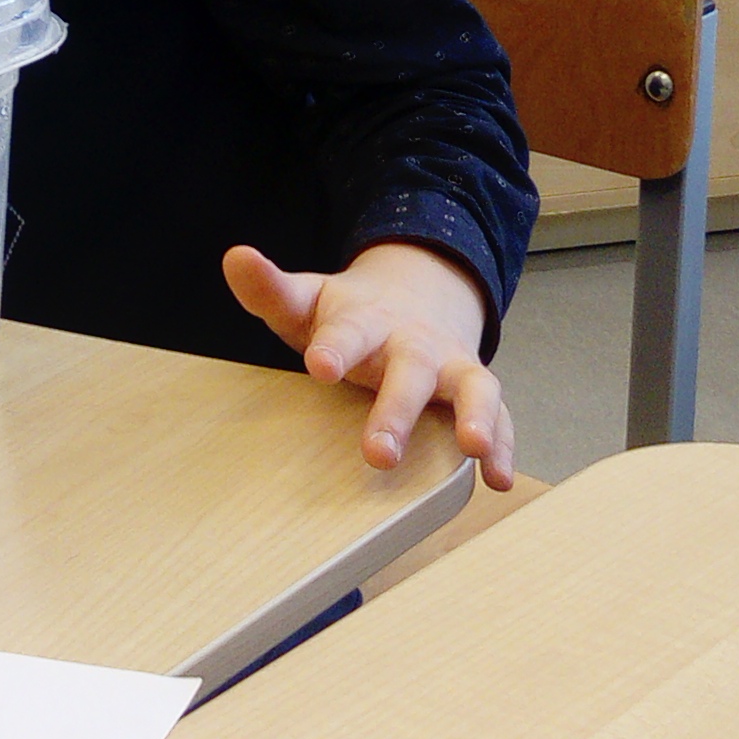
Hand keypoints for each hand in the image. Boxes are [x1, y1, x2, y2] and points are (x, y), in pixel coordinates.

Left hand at [222, 241, 517, 493]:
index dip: (335, 347)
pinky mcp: (473, 391)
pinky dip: (502, 446)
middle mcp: (413, 343)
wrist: (417, 294)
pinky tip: (498, 480)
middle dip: (397, 410)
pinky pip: (497, 417)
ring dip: (476, 416)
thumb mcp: (307, 301)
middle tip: (378, 453)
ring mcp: (449, 366)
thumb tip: (235, 258)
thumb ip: (270, 289)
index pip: (348, 332)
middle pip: (410, 372)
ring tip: (474, 448)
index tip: (320, 365)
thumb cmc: (349, 315)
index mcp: (366, 321)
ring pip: (472, 387)